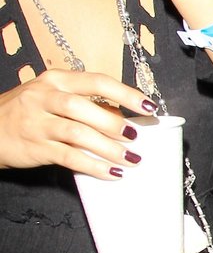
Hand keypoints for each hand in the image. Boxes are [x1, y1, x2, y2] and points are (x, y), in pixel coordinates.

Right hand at [0, 68, 153, 177]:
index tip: (148, 106)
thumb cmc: (24, 111)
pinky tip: (111, 173)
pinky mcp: (36, 148)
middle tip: (135, 137)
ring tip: (129, 159)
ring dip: (108, 148)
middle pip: (87, 108)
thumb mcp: (49, 96)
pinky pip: (70, 158)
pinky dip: (94, 166)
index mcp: (55, 79)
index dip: (125, 93)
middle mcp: (46, 97)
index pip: (97, 81)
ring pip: (79, 134)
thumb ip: (81, 102)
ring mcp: (39, 123)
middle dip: (115, 124)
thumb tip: (118, 114)